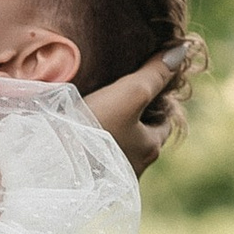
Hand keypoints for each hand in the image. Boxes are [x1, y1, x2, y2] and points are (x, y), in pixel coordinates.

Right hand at [87, 42, 193, 179]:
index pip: (164, 123)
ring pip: (118, 151)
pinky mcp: (85, 182)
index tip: (142, 87)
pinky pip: (96, 161)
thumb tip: (182, 51)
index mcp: (150, 149)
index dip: (157, 104)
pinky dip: (93, 149)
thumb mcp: (130, 93)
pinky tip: (77, 137)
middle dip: (134, 121)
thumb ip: (155, 73)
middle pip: (141, 138)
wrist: (52, 163)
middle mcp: (134, 170)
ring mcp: (109, 179)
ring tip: (95, 116)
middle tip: (117, 99)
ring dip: (112, 136)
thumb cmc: (95, 127)